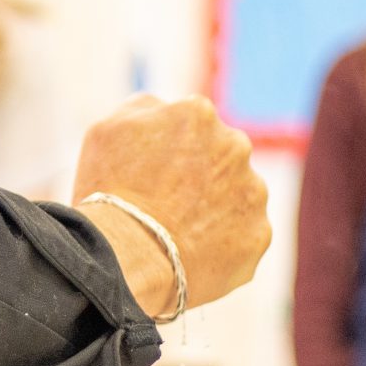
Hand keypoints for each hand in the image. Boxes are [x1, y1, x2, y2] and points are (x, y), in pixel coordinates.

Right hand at [72, 94, 271, 316]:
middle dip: (199, 174)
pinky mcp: (259, 235)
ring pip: (235, 195)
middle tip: (166, 202)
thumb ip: (143, 108)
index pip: (189, 125)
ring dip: (214, 207)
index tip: (151, 173)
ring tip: (178, 231)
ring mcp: (253, 191)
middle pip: (219, 157)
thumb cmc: (109, 191)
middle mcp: (236, 146)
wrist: (128, 257)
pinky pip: (242, 235)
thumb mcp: (107, 129)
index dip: (168, 150)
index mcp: (198, 113)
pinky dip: (222, 243)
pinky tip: (193, 252)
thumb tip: (165, 109)